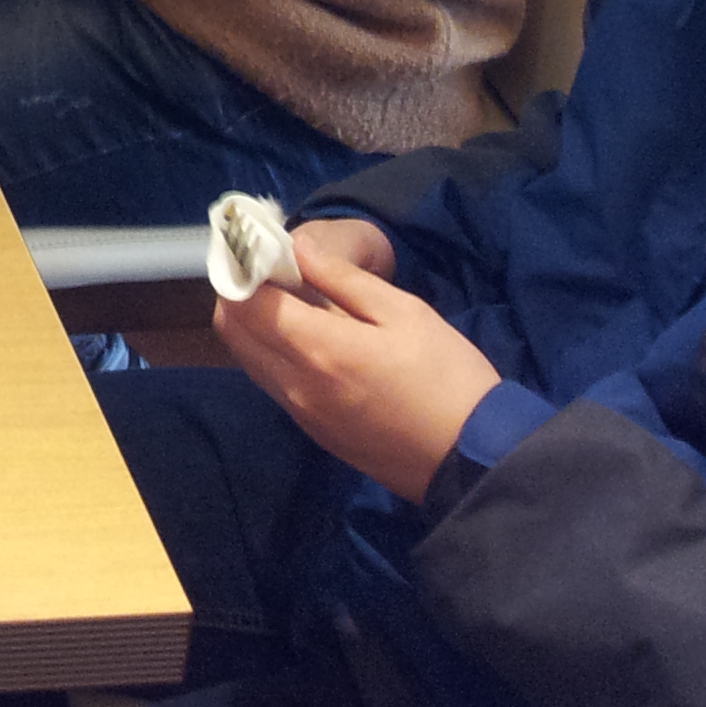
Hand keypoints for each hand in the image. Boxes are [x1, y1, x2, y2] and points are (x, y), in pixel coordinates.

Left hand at [214, 222, 500, 504]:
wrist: (473, 460)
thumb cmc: (447, 377)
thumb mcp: (405, 313)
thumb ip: (344, 280)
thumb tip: (297, 249)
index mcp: (318, 350)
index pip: (244, 302)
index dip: (242, 267)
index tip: (260, 246)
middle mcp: (295, 385)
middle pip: (232, 330)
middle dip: (239, 292)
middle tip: (273, 270)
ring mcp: (301, 414)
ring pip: (248, 358)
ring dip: (254, 324)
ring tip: (292, 300)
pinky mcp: (313, 432)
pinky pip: (272, 382)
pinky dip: (273, 352)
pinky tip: (309, 338)